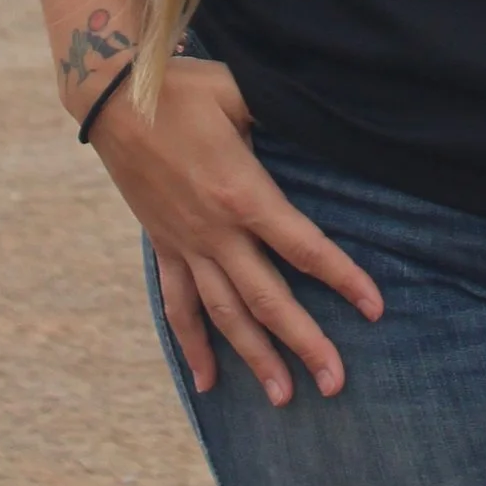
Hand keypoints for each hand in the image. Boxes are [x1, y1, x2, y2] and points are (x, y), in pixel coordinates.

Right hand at [90, 56, 383, 404]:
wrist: (110, 99)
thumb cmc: (183, 88)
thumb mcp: (240, 90)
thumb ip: (282, 110)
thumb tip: (327, 115)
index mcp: (243, 194)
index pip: (303, 246)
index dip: (343, 278)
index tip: (374, 309)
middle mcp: (215, 231)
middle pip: (268, 298)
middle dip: (305, 342)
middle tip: (335, 383)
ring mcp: (186, 244)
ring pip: (225, 314)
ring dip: (255, 358)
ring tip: (283, 398)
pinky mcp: (164, 246)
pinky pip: (178, 305)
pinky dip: (192, 344)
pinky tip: (208, 381)